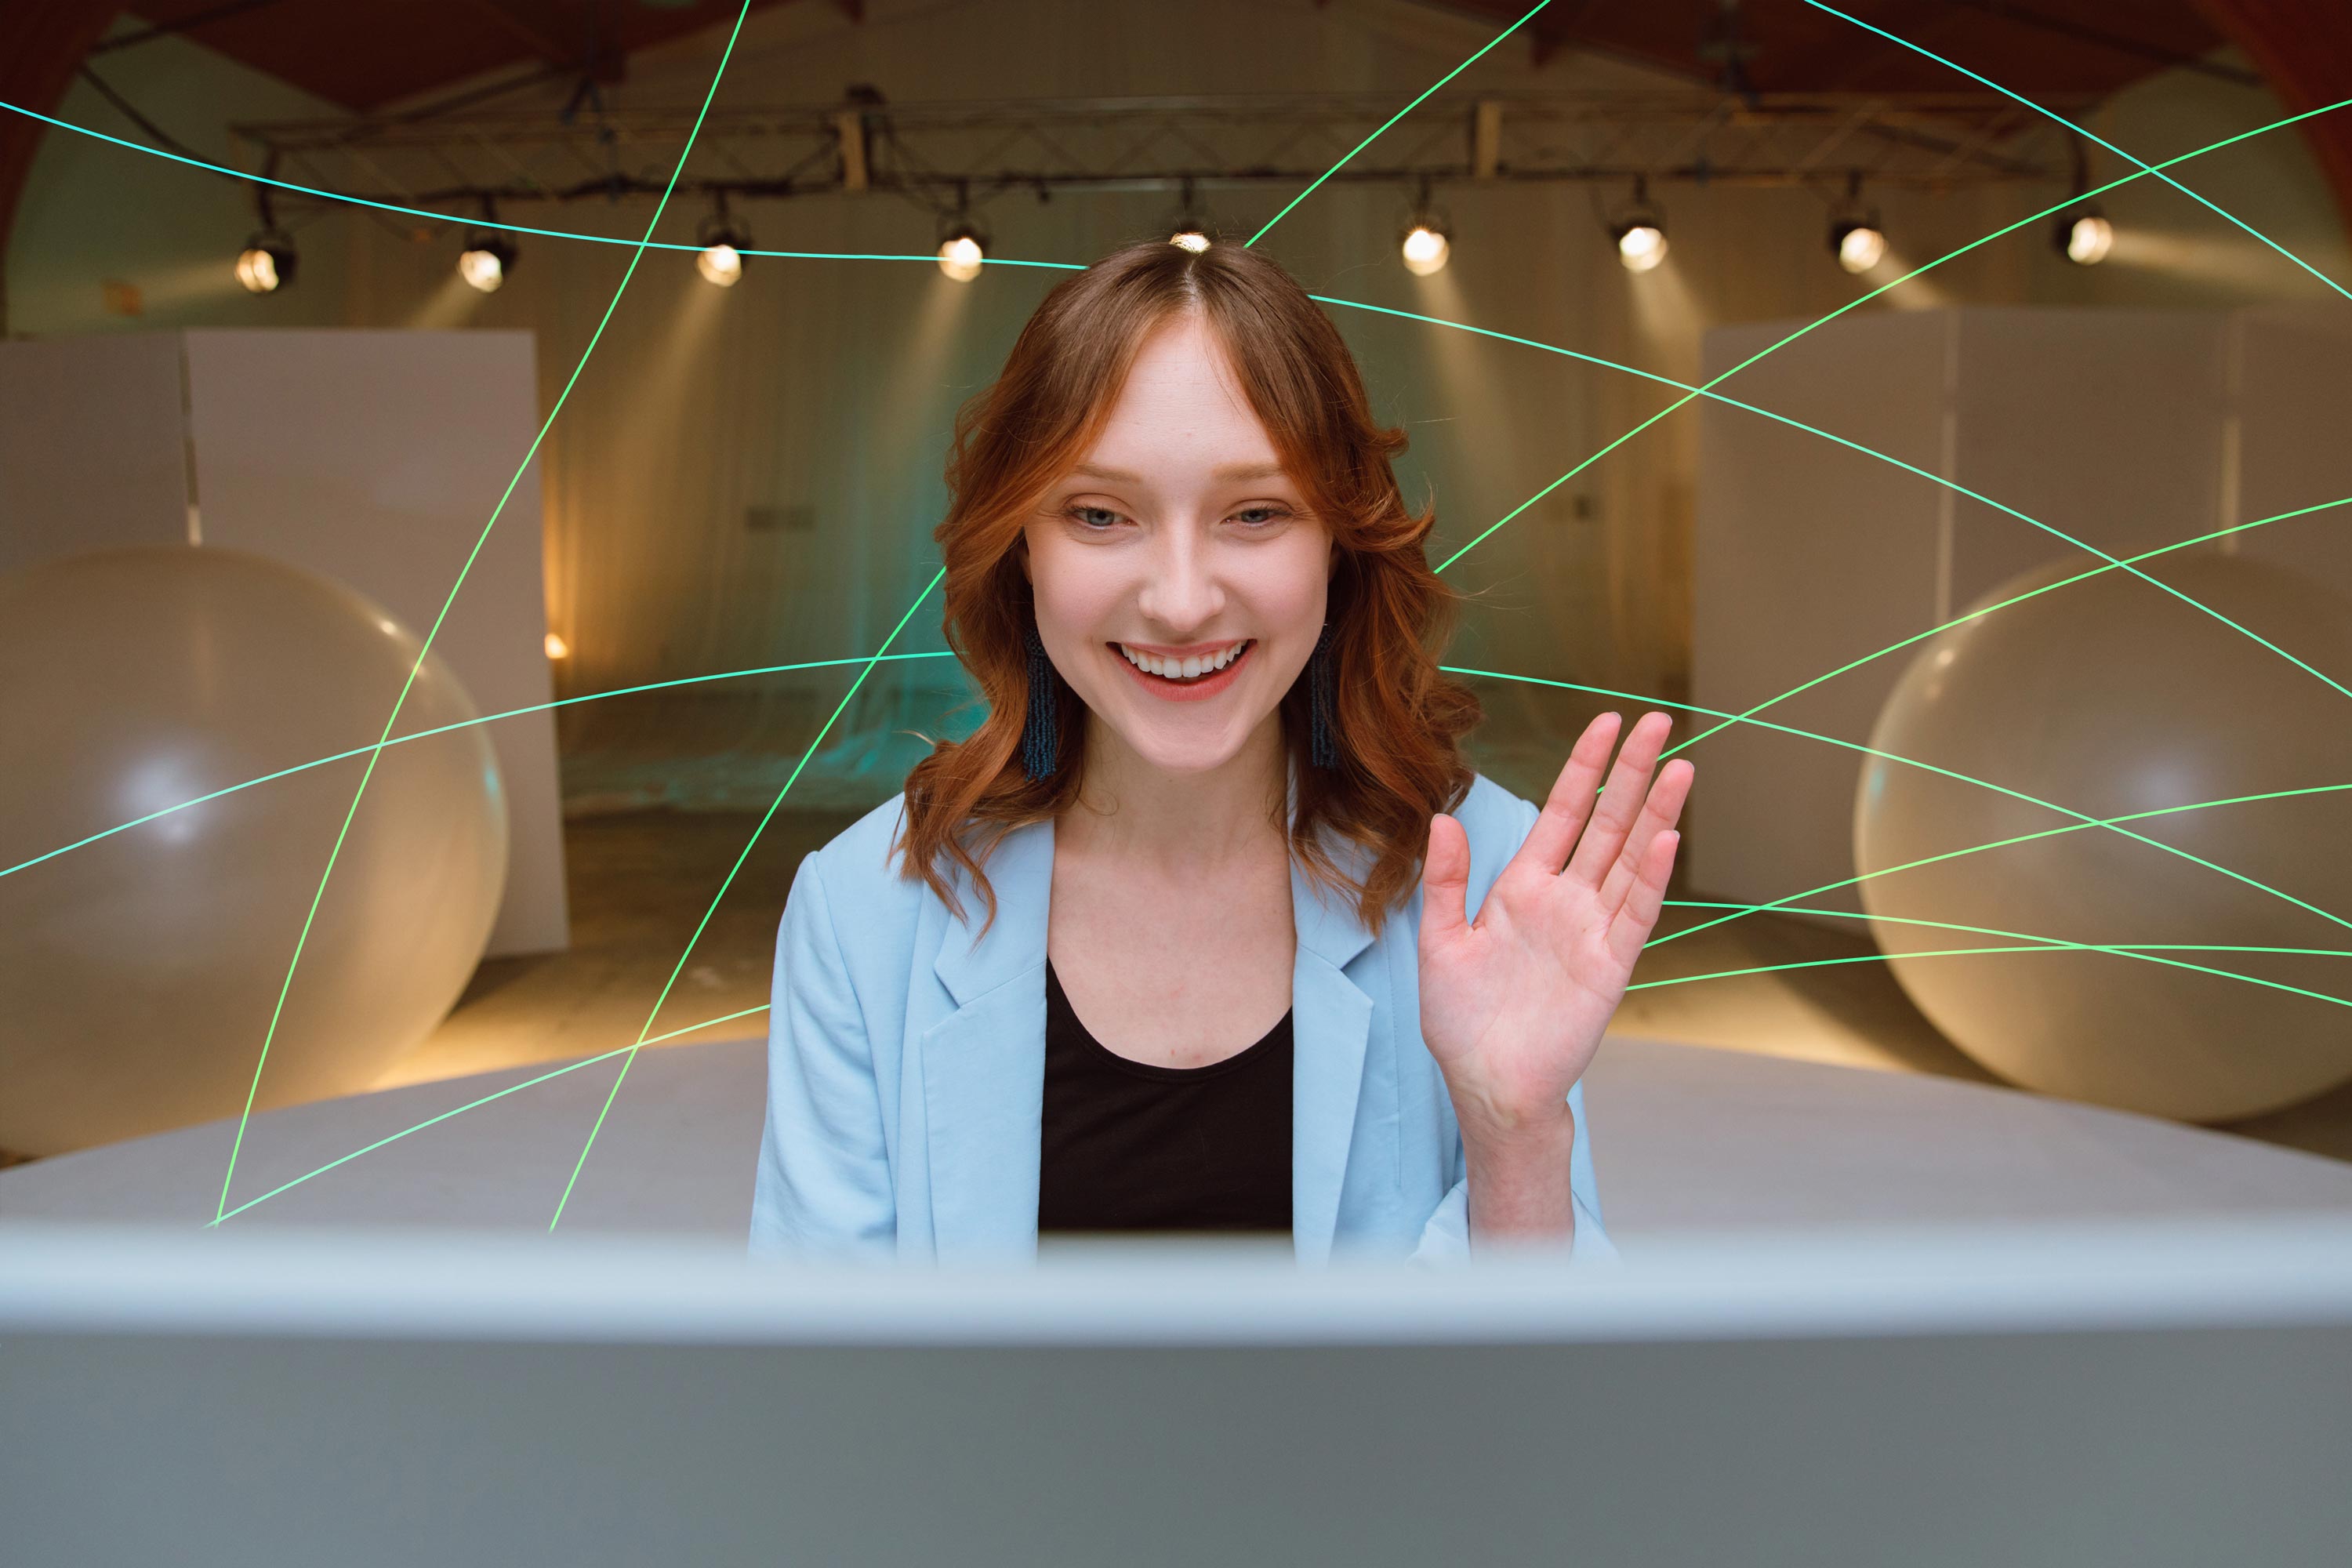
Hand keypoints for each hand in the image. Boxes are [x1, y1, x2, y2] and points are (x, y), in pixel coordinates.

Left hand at [1418, 711, 1691, 1141]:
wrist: (1487, 1085)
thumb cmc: (1461, 1020)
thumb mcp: (1440, 943)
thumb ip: (1446, 883)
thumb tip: (1443, 820)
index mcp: (1523, 888)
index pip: (1563, 813)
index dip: (1585, 768)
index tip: (1607, 722)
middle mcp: (1565, 901)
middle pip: (1607, 823)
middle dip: (1631, 772)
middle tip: (1657, 721)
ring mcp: (1593, 931)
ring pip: (1630, 859)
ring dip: (1655, 814)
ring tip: (1679, 766)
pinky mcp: (1610, 967)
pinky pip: (1635, 914)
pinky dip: (1650, 877)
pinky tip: (1664, 838)